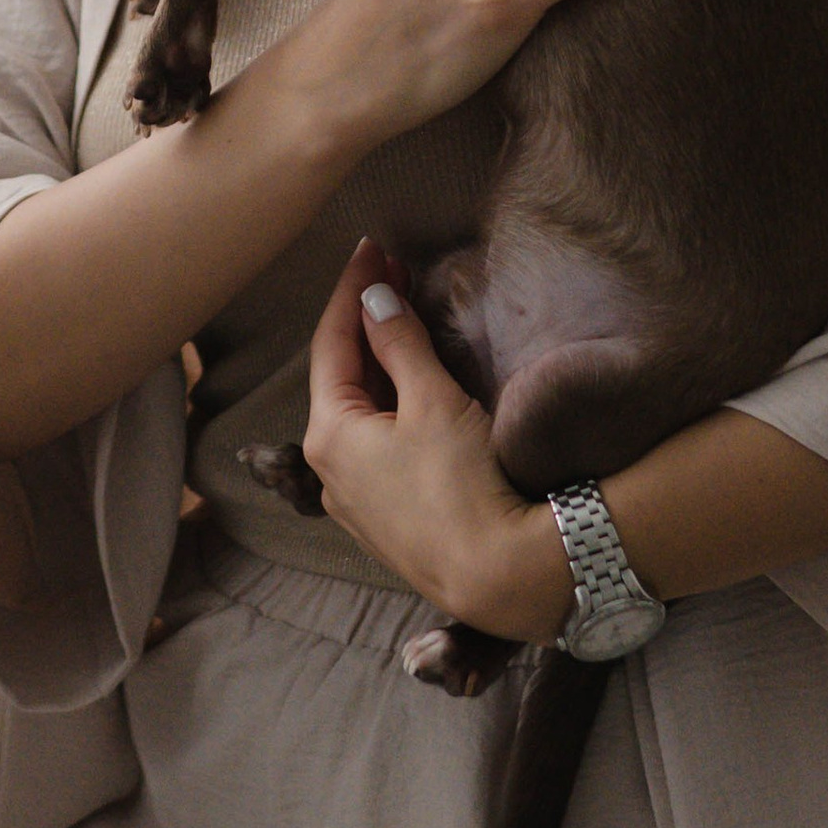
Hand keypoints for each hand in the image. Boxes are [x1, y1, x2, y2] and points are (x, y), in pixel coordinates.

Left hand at [303, 243, 569, 639]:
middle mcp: (329, 469)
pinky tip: (412, 390)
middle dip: (366, 324)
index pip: (332, 341)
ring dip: (380, 365)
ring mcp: (356, 500)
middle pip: (342, 377)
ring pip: (361, 414)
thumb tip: (374, 299)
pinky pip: (378, 447)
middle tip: (391, 273)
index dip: (353, 290)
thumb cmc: (463, 485)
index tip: (370, 249)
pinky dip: (391, 407)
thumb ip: (399, 344)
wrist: (499, 578)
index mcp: (328, 433)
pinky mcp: (387, 521)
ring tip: (403, 320)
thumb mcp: (432, 400)